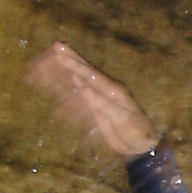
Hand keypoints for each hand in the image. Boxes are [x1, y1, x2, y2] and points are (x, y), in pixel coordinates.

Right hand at [27, 41, 157, 159]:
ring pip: (77, 82)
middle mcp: (105, 90)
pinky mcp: (96, 109)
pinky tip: (57, 85)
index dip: (74, 62)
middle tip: (54, 46)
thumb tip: (84, 89)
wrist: (143, 146)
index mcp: (112, 89)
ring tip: (48, 66)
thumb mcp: (123, 119)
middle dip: (68, 60)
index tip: (60, 51)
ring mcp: (99, 99)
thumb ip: (104, 104)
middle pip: (83, 72)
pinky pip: (77, 98)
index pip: (90, 73)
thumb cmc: (137, 132)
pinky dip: (66, 91)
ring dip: (63, 75)